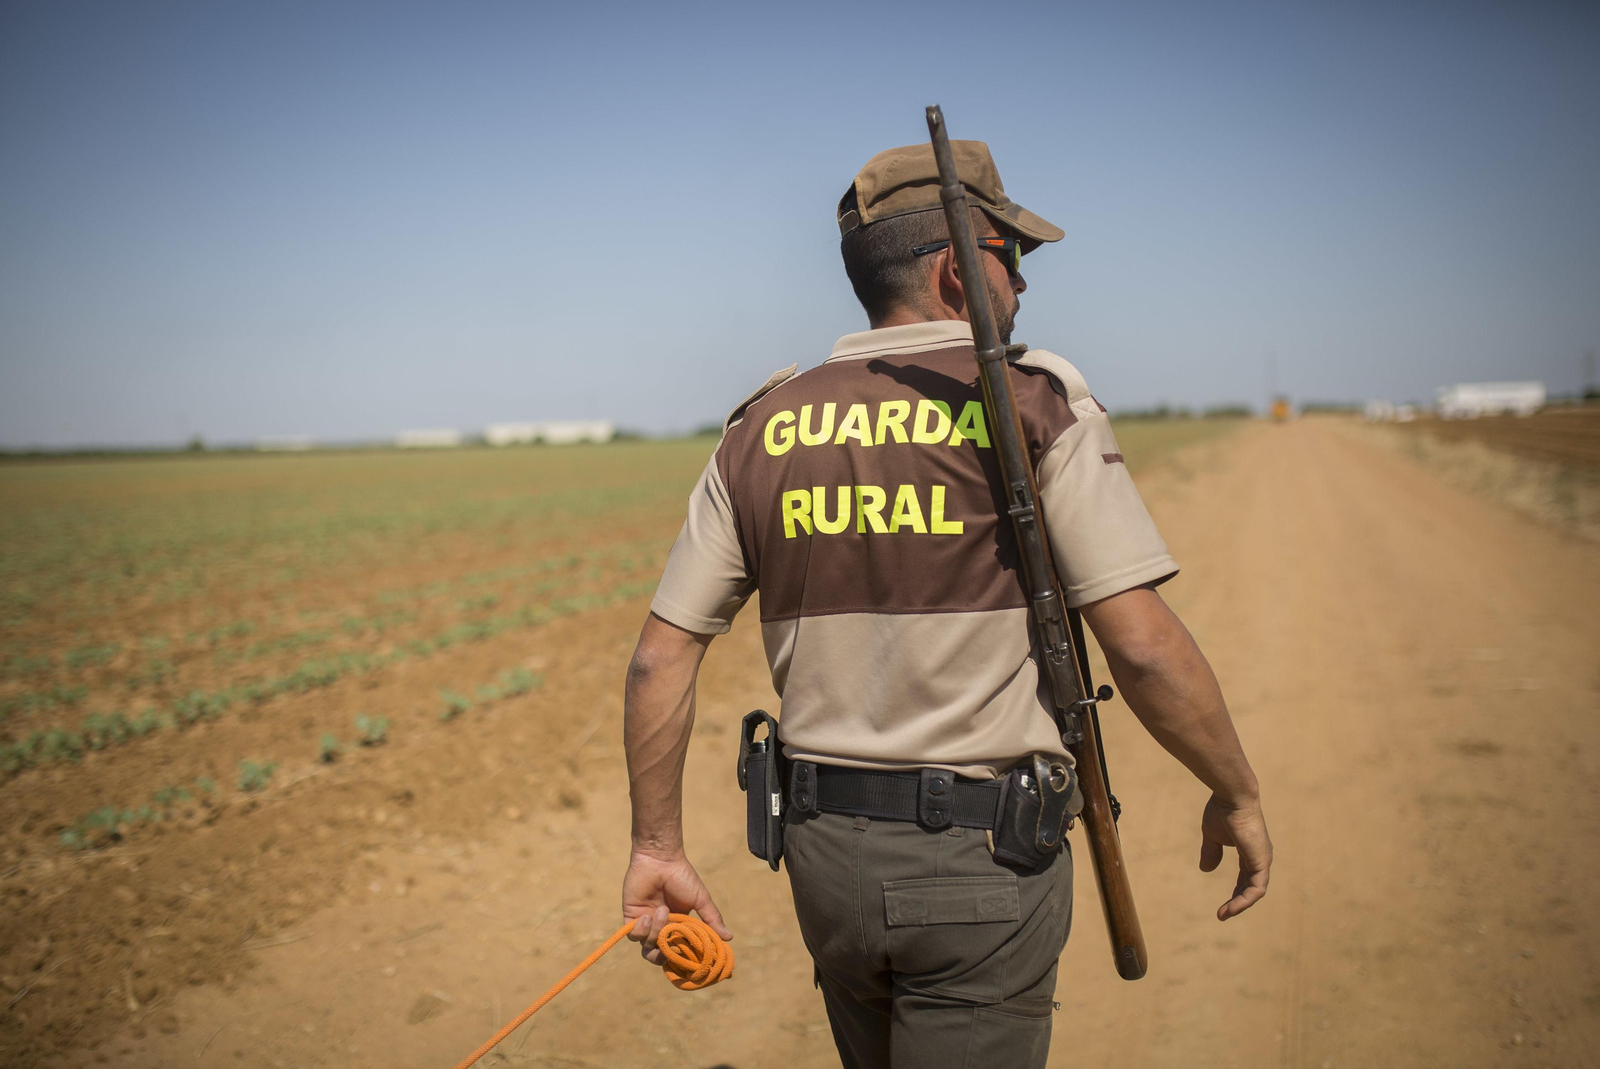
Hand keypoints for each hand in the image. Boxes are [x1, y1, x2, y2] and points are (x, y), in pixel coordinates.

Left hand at [622, 851, 731, 963]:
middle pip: (659, 956)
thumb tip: (730, 938)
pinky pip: (633, 936)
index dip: (681, 958)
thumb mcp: (700, 899)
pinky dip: (641, 930)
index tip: (688, 956)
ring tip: (662, 911)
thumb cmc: (682, 877)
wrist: (660, 860)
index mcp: (678, 927)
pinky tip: (647, 916)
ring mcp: (646, 924)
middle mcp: (661, 928)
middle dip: (664, 955)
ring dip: (655, 933)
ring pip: (646, 947)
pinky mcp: (631, 917)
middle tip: (670, 944)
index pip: (678, 952)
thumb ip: (712, 919)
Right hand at [1199, 793, 1271, 919]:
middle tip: (1222, 913)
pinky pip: (1256, 889)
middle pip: (1251, 886)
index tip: (1223, 904)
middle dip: (1236, 901)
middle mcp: (1260, 857)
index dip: (1235, 891)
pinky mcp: (1261, 862)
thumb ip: (1211, 851)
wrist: (1232, 798)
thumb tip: (1206, 870)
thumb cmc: (1222, 811)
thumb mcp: (1212, 835)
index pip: (1246, 877)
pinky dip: (1244, 900)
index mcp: (1250, 850)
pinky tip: (1231, 908)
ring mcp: (1263, 860)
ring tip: (1224, 914)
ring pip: (1254, 891)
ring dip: (1239, 905)